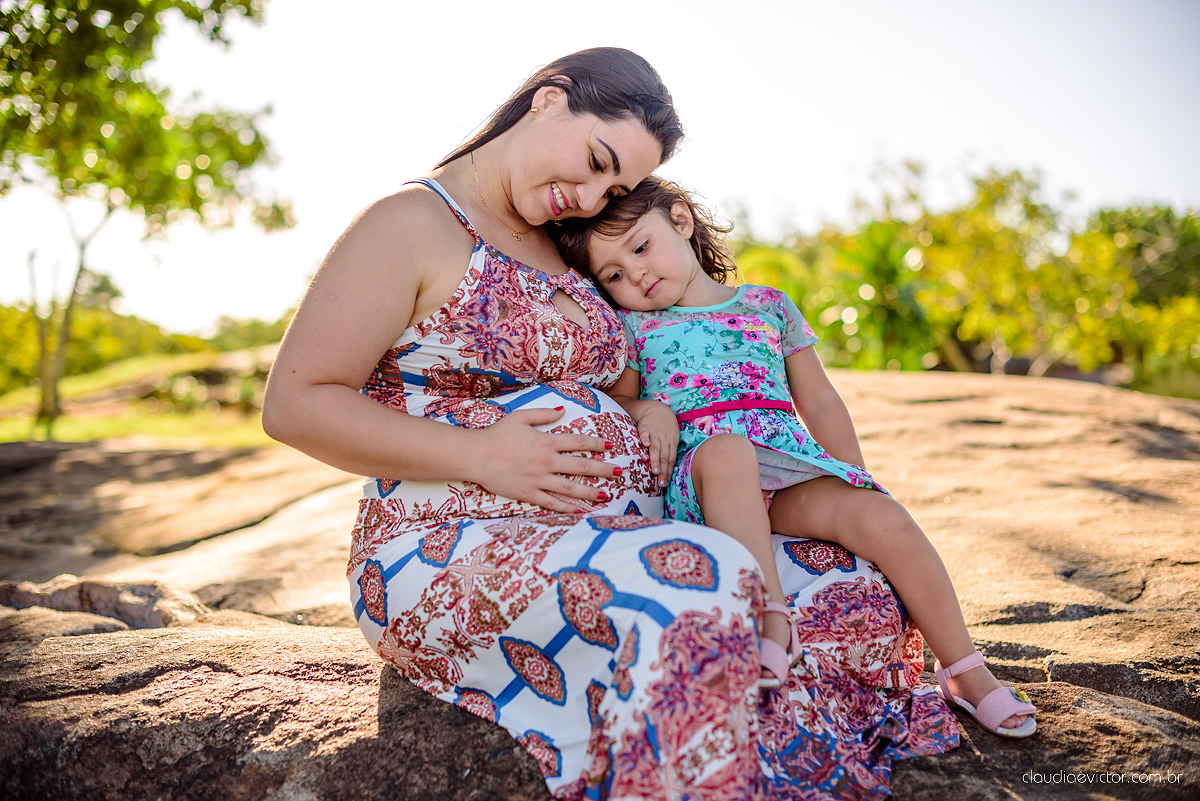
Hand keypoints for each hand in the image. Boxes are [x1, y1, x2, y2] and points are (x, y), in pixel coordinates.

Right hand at [470, 407, 616, 511]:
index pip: (578, 442)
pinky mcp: (528, 493)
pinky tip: (580, 510)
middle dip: (603, 469)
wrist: (475, 455)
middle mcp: (546, 462)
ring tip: (607, 494)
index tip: (611, 445)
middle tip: (620, 472)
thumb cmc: (496, 434)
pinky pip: (551, 502)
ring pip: (570, 487)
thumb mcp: (520, 417)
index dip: (597, 443)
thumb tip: (563, 410)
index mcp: (546, 441)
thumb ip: (543, 414)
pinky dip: (566, 507)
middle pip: (581, 466)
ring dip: (591, 491)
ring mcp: (538, 479)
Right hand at [634, 401, 677, 486]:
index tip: (665, 484)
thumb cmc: (664, 428)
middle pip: (664, 456)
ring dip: (655, 459)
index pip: (671, 459)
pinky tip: (644, 445)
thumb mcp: (671, 439)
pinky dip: (645, 438)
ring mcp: (655, 433)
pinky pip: (645, 433)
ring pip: (656, 448)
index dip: (668, 472)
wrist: (657, 409)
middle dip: (663, 471)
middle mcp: (665, 439)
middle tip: (660, 483)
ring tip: (654, 471)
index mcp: (672, 443)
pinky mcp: (645, 427)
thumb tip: (666, 472)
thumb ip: (668, 453)